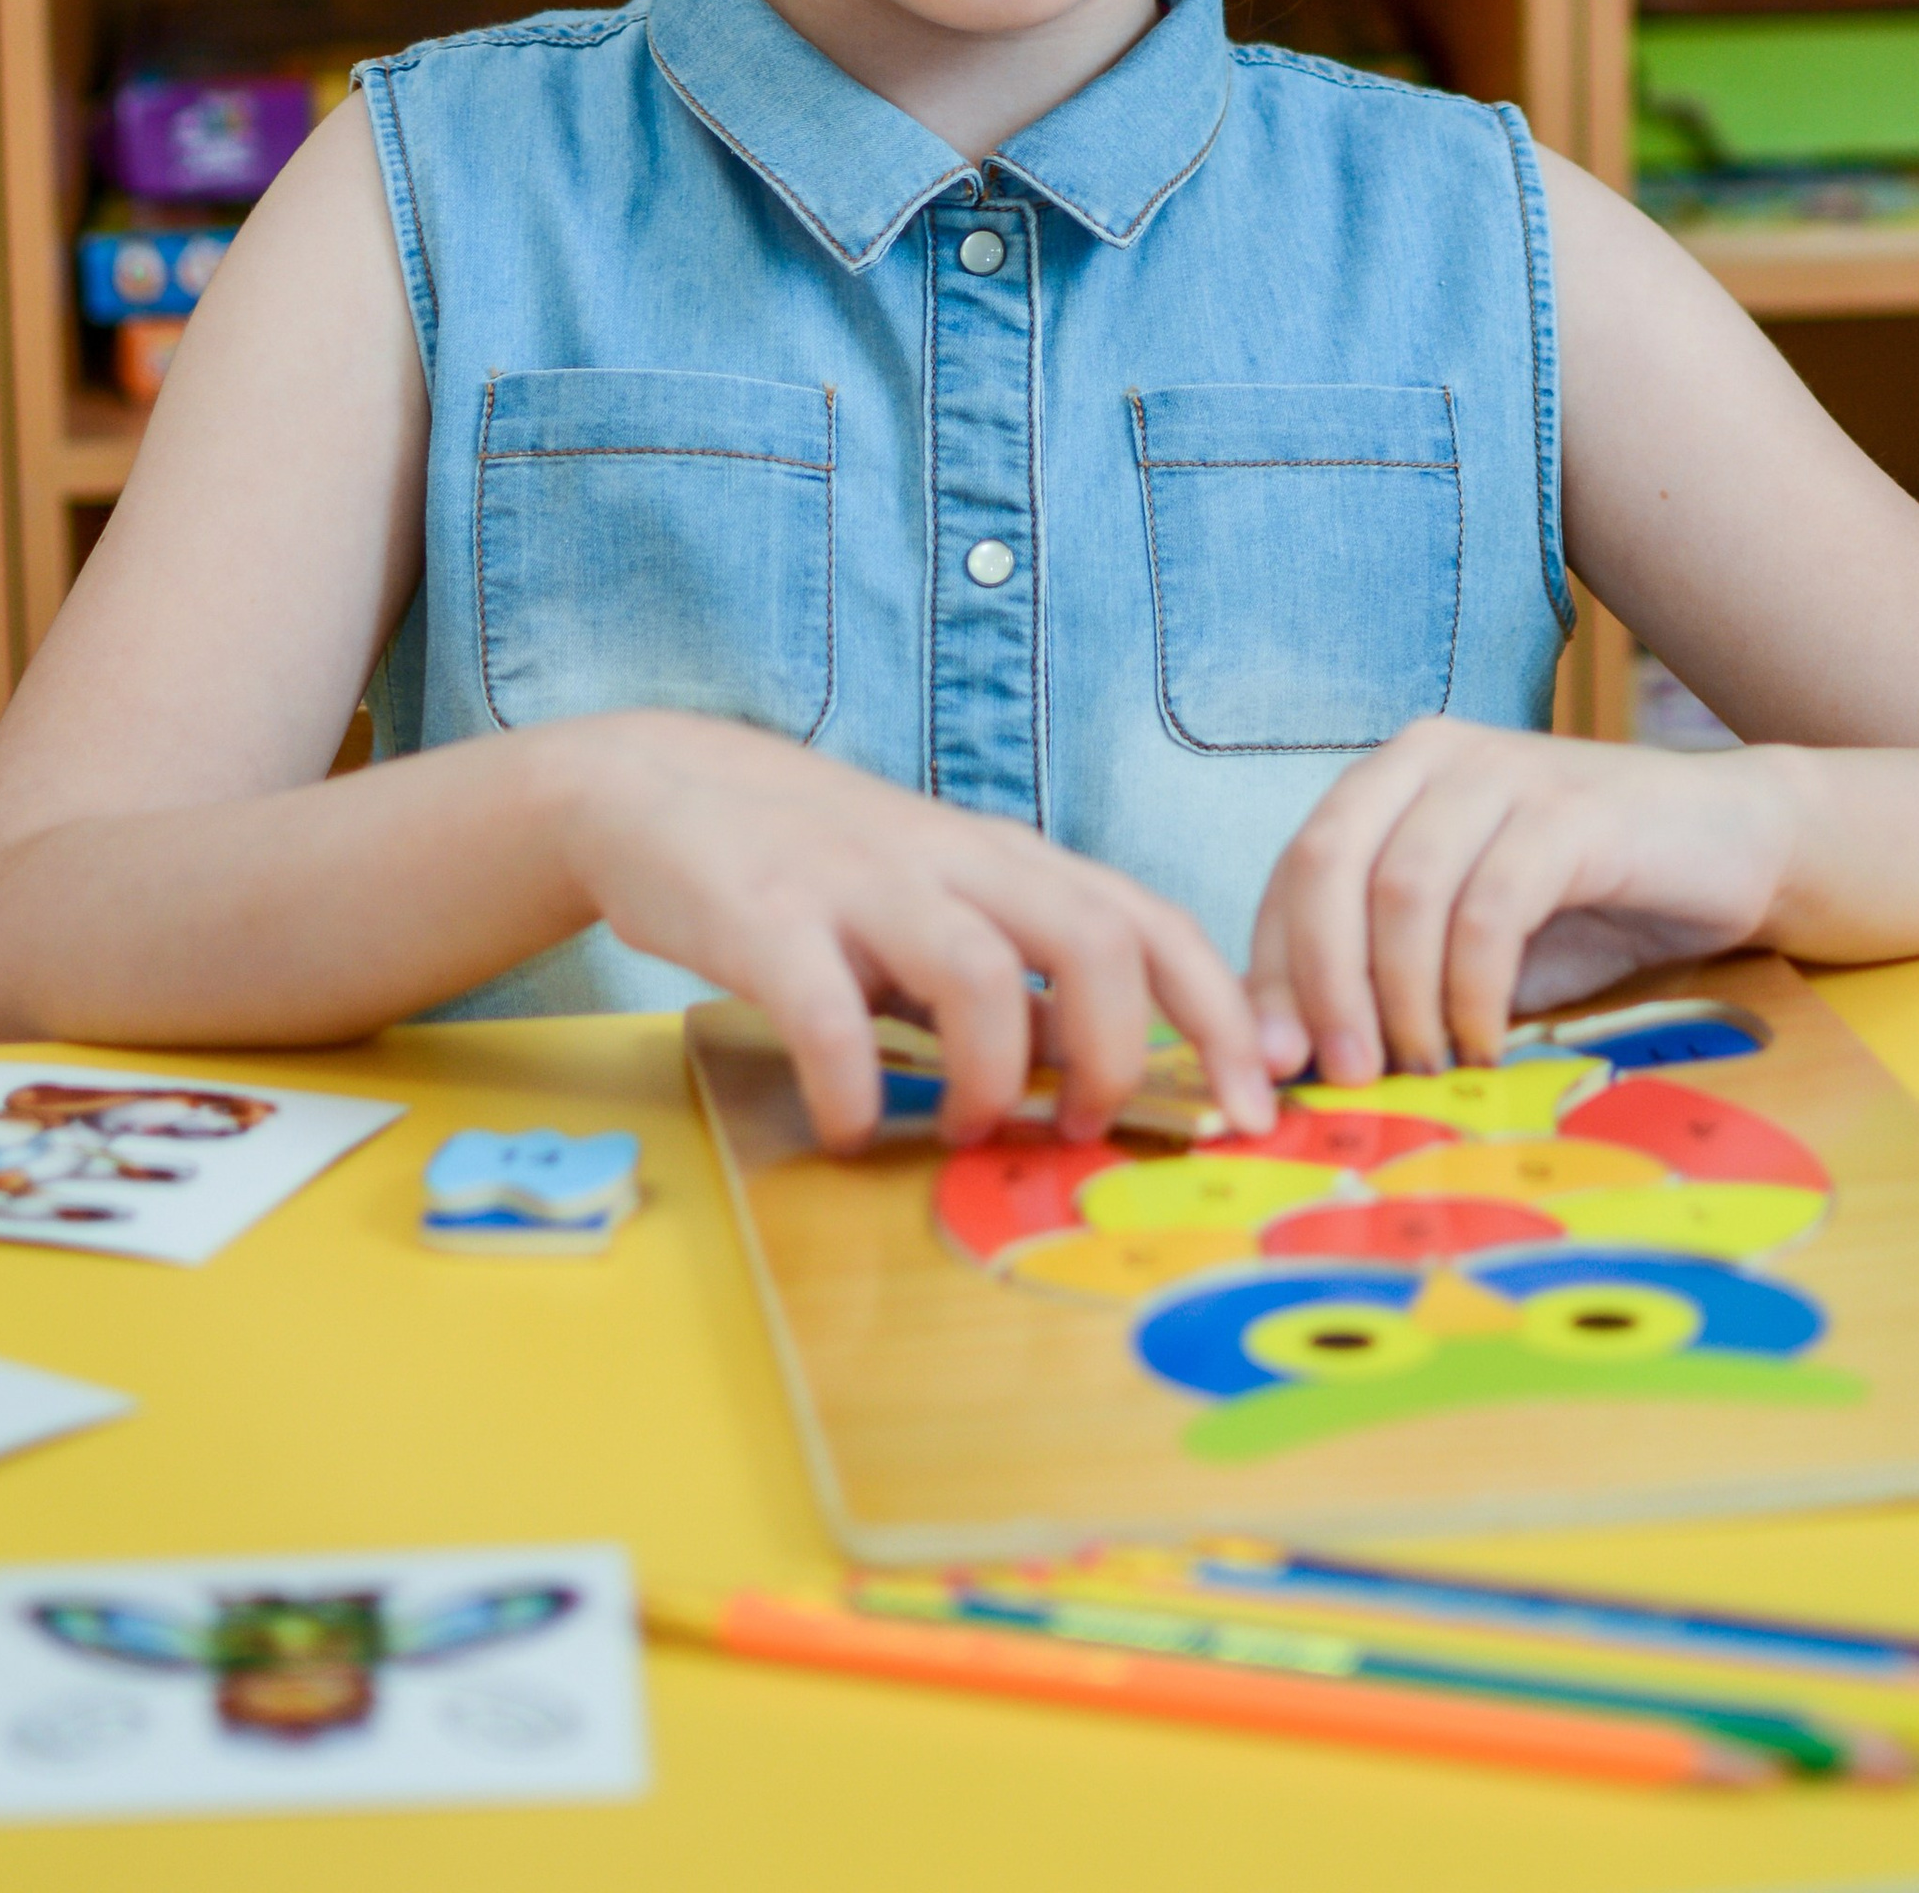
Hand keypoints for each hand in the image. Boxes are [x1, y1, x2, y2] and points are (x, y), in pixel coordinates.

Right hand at [560, 710, 1276, 1153]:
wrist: (661, 787)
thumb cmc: (818, 865)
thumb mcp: (935, 911)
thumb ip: (1013, 985)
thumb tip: (1092, 1075)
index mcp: (1007, 862)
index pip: (1152, 920)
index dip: (1221, 1014)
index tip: (1257, 1105)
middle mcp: (953, 863)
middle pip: (1097, 937)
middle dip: (1121, 1052)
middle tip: (1086, 1127)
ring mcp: (863, 887)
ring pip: (981, 974)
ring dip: (993, 1080)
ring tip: (962, 1130)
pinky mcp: (767, 920)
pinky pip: (830, 1016)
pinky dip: (853, 1091)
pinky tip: (846, 1127)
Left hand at [1247, 719, 1800, 1080]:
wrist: (1732, 847)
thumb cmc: (1586, 905)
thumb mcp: (1464, 947)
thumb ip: (1383, 977)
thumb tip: (1286, 1056)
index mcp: (1390, 777)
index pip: (1295, 869)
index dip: (1275, 968)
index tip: (1276, 1062)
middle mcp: (1432, 756)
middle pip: (1330, 868)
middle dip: (1324, 985)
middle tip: (1345, 1075)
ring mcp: (1503, 773)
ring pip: (1405, 893)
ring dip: (1403, 1001)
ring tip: (1426, 1069)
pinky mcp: (1571, 811)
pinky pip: (1489, 911)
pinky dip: (1474, 993)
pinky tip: (1485, 1044)